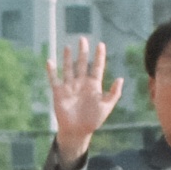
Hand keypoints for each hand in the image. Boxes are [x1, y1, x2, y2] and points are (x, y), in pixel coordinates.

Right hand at [48, 35, 124, 161]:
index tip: (101, 44)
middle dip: (83, 52)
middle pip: (82, 64)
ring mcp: (70, 86)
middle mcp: (81, 83)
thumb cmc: (93, 120)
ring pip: (69, 68)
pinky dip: (52, 71)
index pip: (97, 67)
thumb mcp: (106, 107)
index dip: (99, 56)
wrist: (78, 131)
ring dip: (67, 58)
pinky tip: (50, 61)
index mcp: (94, 85)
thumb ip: (114, 93)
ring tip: (68, 47)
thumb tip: (120, 79)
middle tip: (83, 39)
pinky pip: (54, 79)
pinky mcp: (59, 92)